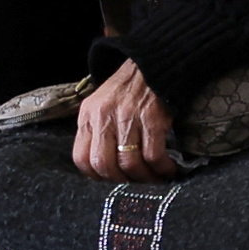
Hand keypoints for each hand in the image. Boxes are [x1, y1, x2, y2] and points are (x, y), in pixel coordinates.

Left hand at [71, 59, 174, 181]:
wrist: (151, 65)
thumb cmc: (125, 91)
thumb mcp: (99, 106)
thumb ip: (96, 132)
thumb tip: (101, 169)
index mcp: (87, 115)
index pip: (81, 158)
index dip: (96, 177)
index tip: (110, 181)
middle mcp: (104, 117)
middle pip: (104, 165)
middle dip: (120, 181)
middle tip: (133, 184)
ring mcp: (128, 118)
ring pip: (130, 163)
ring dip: (143, 178)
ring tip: (153, 179)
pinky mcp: (152, 119)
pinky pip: (154, 155)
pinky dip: (162, 168)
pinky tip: (167, 169)